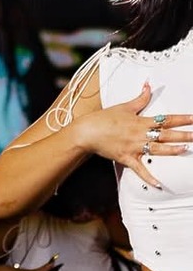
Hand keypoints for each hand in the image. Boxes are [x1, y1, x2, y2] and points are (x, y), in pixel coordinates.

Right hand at [75, 82, 192, 188]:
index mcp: (141, 121)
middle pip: (166, 134)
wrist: (87, 132)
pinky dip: (149, 177)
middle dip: (184, 134)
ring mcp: (134, 147)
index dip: (182, 118)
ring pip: (157, 149)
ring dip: (172, 150)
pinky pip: (139, 169)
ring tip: (185, 149)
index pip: (166, 119)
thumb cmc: (103, 119)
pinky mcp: (126, 158)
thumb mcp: (124, 106)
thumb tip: (149, 85)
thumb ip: (140, 98)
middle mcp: (140, 134)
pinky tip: (159, 184)